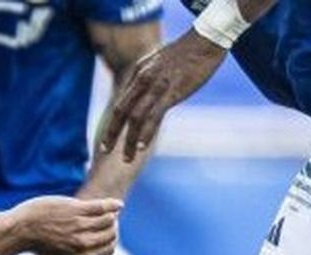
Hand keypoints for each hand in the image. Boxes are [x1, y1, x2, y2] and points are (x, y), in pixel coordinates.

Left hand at [8, 196, 122, 254]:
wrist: (21, 228)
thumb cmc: (37, 243)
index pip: (107, 250)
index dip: (111, 242)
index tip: (110, 236)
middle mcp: (81, 243)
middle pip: (110, 235)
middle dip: (114, 228)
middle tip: (113, 222)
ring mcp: (79, 225)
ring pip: (108, 220)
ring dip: (111, 216)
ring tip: (111, 213)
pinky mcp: (76, 210)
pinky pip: (102, 207)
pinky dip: (111, 205)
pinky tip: (118, 205)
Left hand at [99, 30, 226, 163]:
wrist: (205, 40)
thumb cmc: (186, 51)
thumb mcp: (159, 61)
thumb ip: (148, 76)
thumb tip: (144, 92)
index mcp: (138, 72)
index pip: (121, 101)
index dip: (113, 122)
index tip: (108, 138)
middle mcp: (143, 79)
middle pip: (121, 110)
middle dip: (111, 133)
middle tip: (105, 150)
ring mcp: (157, 86)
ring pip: (136, 117)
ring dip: (129, 140)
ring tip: (127, 158)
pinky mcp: (172, 92)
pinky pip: (155, 116)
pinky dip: (147, 133)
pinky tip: (142, 147)